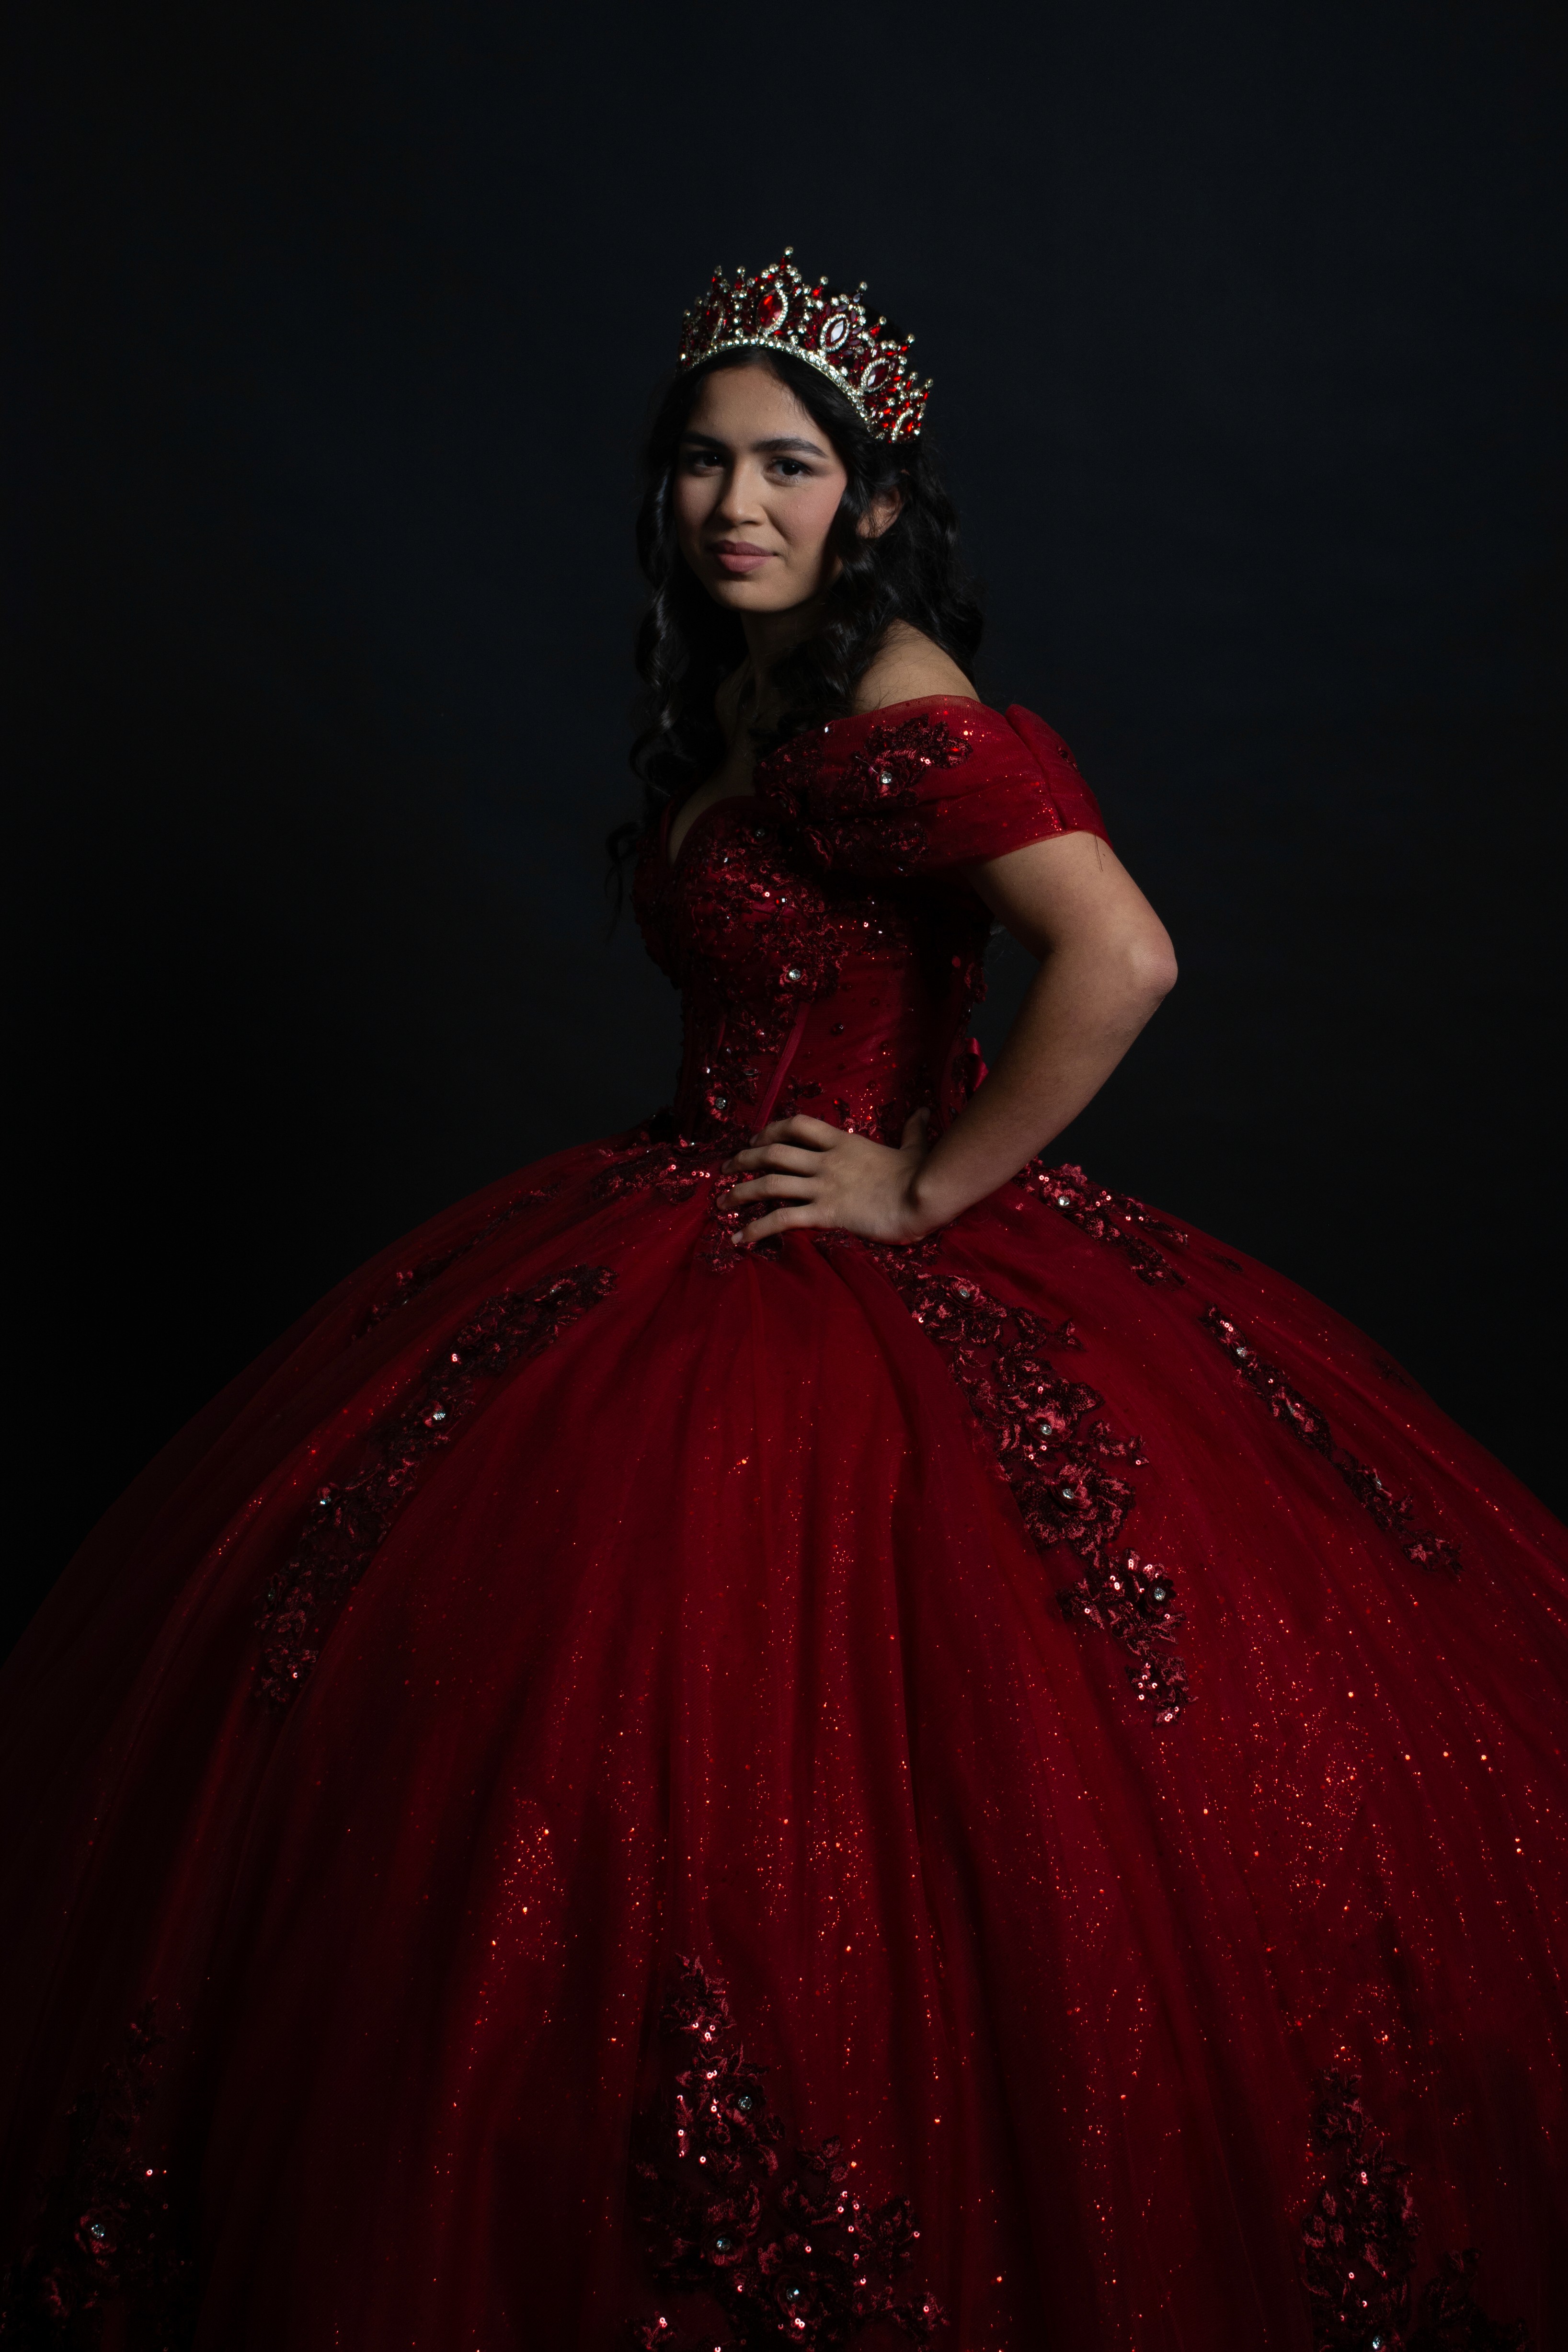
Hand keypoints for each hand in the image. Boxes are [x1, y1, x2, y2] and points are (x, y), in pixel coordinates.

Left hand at [721, 1110, 934, 1246]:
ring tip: (721, 1203)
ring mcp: (824, 1186)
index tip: (755, 1140)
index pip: (796, 1126)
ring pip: (770, 1184)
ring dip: (741, 1192)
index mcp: (843, 1142)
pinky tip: (739, 1239)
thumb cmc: (922, 1174)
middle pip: (773, 1153)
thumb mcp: (915, 1147)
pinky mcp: (826, 1213)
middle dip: (744, 1160)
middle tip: (726, 1169)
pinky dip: (756, 1229)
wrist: (925, 1196)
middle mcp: (826, 1161)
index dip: (770, 1130)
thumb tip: (923, 1111)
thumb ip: (913, 1130)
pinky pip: (782, 1219)